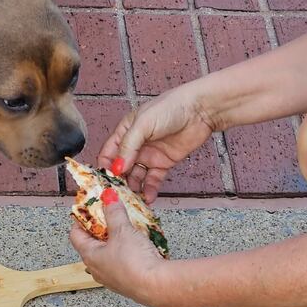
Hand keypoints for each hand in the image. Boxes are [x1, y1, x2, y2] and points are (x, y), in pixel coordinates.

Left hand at [69, 198, 171, 306]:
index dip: (80, 220)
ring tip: (125, 228)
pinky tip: (137, 245)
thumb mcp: (123, 230)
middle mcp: (97, 269)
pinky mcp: (127, 282)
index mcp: (90, 256)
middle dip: (100, 229)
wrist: (156, 286)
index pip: (76, 235)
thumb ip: (114, 212)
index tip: (88, 209)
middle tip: (108, 215)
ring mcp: (112, 278)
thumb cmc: (134, 262)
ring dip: (115, 241)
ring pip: (108, 254)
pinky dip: (126, 251)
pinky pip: (122, 262)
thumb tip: (108, 198)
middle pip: (92, 244)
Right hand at [99, 83, 216, 202]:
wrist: (200, 110)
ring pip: (136, 176)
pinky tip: (148, 197)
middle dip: (119, 182)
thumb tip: (117, 167)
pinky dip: (150, 189)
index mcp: (125, 132)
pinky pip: (153, 180)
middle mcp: (135, 145)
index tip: (105, 182)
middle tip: (119, 196)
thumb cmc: (170, 107)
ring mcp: (150, 155)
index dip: (105, 168)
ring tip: (133, 199)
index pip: (108, 153)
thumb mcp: (143, 123)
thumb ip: (129, 146)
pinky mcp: (164, 163)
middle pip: (121, 168)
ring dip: (133, 188)